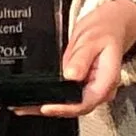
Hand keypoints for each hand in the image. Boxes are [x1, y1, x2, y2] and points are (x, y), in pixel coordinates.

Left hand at [24, 0, 135, 117]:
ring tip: (24, 106)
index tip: (46, 106)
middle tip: (27, 108)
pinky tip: (35, 98)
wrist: (111, 25)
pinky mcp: (83, 86)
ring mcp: (92, 89)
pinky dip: (52, 97)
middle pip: (76, 107)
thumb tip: (71, 75)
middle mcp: (101, 89)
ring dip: (48, 106)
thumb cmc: (104, 31)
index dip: (65, 108)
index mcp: (108, 80)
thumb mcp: (92, 39)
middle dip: (52, 109)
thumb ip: (81, 58)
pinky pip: (68, 96)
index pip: (86, 102)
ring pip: (70, 105)